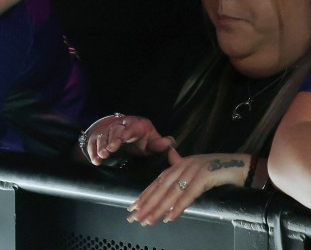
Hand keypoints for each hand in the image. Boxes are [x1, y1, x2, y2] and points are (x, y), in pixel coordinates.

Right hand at [83, 114, 174, 164]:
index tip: (119, 142)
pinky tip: (95, 160)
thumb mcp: (152, 140)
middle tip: (107, 151)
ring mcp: (108, 129)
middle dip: (110, 140)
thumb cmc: (141, 138)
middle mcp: (120, 125)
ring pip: (102, 135)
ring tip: (101, 156)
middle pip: (113, 130)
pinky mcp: (99, 135)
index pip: (129, 129)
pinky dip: (92, 150)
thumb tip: (171, 142)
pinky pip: (93, 141)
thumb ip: (159, 144)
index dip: (123, 135)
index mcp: (135, 126)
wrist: (124, 129)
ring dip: (100, 146)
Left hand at [128, 151, 249, 224]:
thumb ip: (181, 162)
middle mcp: (182, 166)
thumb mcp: (196, 165)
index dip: (145, 195)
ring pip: (171, 193)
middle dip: (146, 204)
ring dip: (158, 208)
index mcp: (178, 164)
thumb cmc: (219, 167)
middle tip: (135, 217)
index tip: (133, 207)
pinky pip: (189, 194)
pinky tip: (170, 217)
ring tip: (148, 220)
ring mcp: (192, 171)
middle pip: (160, 188)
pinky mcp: (204, 177)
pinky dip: (179, 206)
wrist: (242, 164)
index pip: (157, 182)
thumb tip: (170, 155)